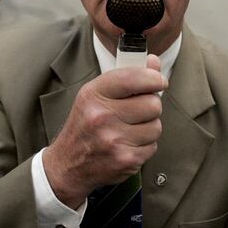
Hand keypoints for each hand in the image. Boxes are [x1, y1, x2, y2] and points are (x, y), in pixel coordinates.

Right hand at [43, 54, 166, 207]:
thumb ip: (127, 77)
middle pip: (152, 103)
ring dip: (149, 128)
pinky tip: (128, 145)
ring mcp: (114, 140)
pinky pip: (153, 146)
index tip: (159, 81)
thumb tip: (154, 62)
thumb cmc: (85, 126)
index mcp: (93, 95)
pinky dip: (145, 146)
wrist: (68, 165)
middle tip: (137, 111)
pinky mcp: (126, 160)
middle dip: (150, 106)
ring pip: (156, 126)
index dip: (153, 78)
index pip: (133, 78)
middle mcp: (101, 116)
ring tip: (130, 130)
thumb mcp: (96, 96)